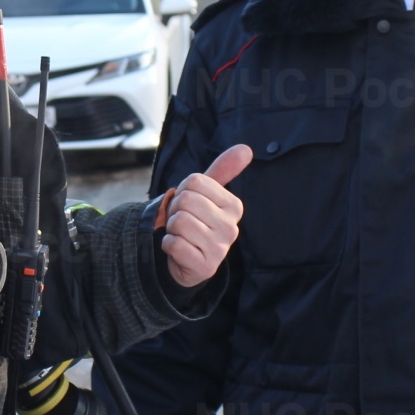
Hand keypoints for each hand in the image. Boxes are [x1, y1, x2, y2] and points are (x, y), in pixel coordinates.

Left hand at [162, 145, 252, 287]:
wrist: (187, 260)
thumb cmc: (196, 221)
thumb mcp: (207, 194)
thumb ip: (222, 170)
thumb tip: (246, 148)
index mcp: (234, 206)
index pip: (194, 181)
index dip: (183, 190)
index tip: (189, 205)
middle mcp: (231, 228)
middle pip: (185, 200)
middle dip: (174, 210)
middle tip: (182, 221)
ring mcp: (219, 249)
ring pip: (178, 222)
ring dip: (171, 228)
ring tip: (181, 235)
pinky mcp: (205, 267)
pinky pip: (174, 244)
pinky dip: (168, 244)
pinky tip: (178, 249)